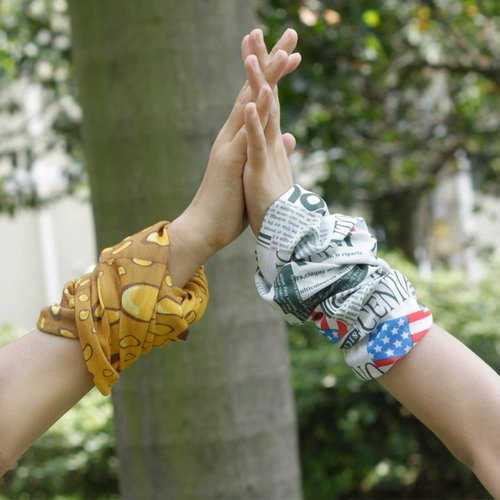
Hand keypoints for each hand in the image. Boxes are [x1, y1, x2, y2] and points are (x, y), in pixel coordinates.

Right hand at [168, 30, 299, 285]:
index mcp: (239, 138)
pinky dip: (257, 111)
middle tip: (289, 32)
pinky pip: (246, 132)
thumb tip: (288, 136)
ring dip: (266, 76)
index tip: (290, 52)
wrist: (205, 228)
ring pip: (249, 103)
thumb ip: (268, 150)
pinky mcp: (231, 161)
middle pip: (253, 90)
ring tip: (282, 49)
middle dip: (270, 60)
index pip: (258, 99)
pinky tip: (267, 90)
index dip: (274, 75)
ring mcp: (230, 145)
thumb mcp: (253, 173)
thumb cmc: (228, 204)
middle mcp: (232, 135)